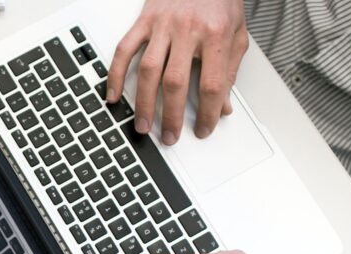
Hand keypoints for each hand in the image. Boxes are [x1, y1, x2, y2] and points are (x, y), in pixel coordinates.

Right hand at [107, 0, 248, 144]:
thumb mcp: (237, 33)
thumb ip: (230, 70)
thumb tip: (223, 106)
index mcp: (216, 35)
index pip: (212, 84)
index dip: (208, 113)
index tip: (204, 128)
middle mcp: (188, 30)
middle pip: (176, 82)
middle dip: (171, 116)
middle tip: (169, 136)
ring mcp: (163, 25)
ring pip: (149, 71)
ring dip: (144, 103)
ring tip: (143, 125)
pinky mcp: (144, 20)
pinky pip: (125, 50)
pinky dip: (117, 74)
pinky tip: (114, 94)